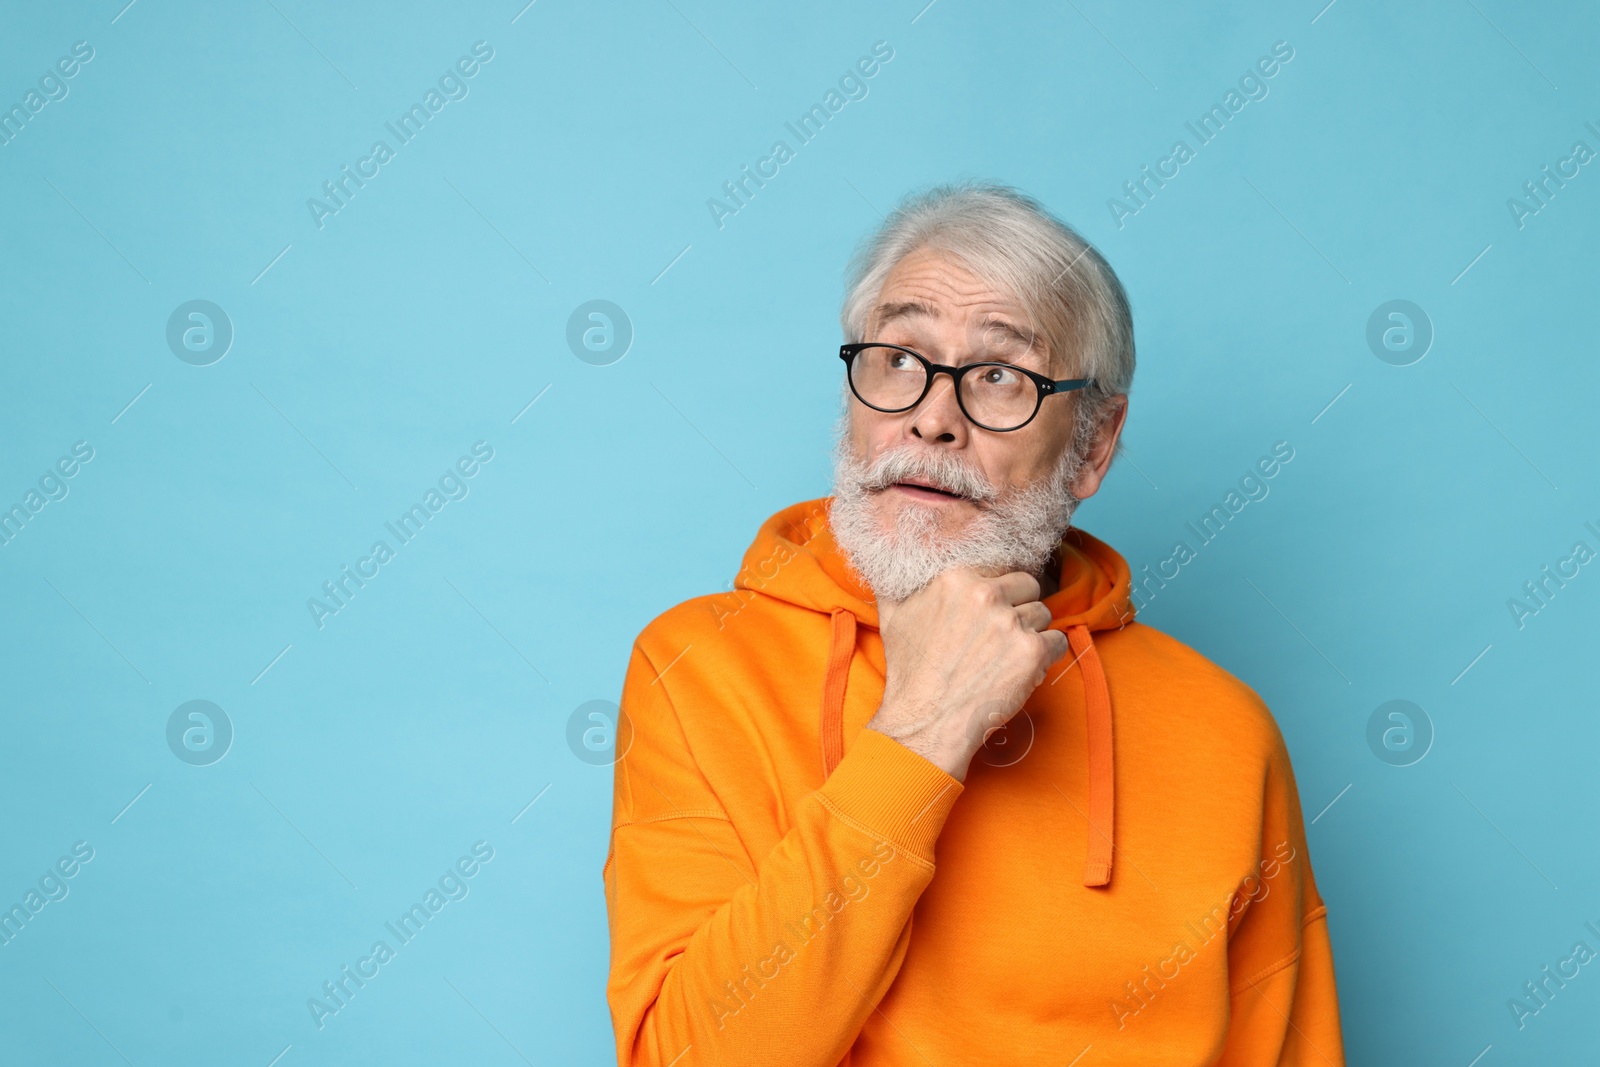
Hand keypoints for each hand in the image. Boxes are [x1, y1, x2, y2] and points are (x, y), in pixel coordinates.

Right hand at [867, 566, 1068, 781]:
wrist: (926, 721)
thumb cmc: (910, 673)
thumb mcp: (893, 617)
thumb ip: (897, 584)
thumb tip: (893, 564)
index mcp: (955, 578)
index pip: (1001, 568)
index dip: (999, 591)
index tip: (990, 611)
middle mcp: (986, 595)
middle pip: (1028, 586)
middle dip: (1020, 607)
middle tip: (1001, 636)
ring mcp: (1011, 623)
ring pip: (1043, 614)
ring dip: (1031, 634)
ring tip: (1007, 657)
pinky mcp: (1032, 652)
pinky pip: (1058, 642)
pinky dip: (1047, 656)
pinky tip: (1024, 669)